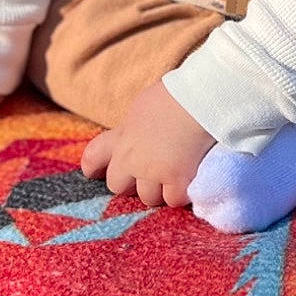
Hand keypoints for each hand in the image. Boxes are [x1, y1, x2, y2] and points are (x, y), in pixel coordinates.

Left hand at [79, 80, 215, 208]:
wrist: (202, 99)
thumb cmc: (177, 94)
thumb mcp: (143, 107)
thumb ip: (134, 128)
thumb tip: (135, 136)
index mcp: (122, 135)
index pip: (93, 156)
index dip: (93, 167)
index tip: (95, 173)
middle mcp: (131, 157)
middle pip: (117, 186)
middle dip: (131, 183)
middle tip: (149, 176)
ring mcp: (153, 172)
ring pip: (147, 198)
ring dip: (159, 191)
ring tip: (175, 178)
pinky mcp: (177, 181)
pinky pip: (173, 200)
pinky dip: (182, 194)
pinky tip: (190, 183)